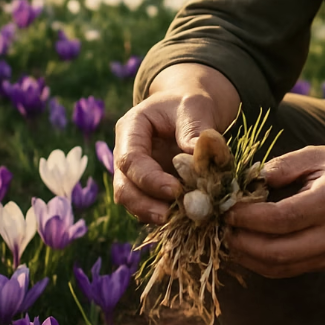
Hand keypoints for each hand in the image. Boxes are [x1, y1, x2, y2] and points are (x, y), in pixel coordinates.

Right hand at [113, 64, 239, 223]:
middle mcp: (126, 154)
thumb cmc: (190, 104)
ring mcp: (135, 174)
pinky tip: (185, 219)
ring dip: (153, 214)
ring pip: (134, 201)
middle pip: (124, 187)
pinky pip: (151, 206)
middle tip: (169, 216)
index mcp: (131, 129)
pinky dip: (166, 214)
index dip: (149, 179)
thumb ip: (195, 131)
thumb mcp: (195, 107)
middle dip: (144, 205)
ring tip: (180, 220)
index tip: (175, 190)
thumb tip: (200, 160)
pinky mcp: (149, 188)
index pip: (130, 159)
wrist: (191, 111)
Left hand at [224, 145, 324, 277]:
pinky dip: (264, 262)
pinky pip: (291, 269)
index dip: (247, 218)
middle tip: (220, 227)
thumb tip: (249, 181)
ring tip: (230, 238)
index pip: (280, 220)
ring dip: (249, 257)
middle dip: (241, 242)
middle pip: (276, 252)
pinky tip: (250, 246)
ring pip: (280, 267)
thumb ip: (284, 166)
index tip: (226, 208)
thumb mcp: (320, 154)